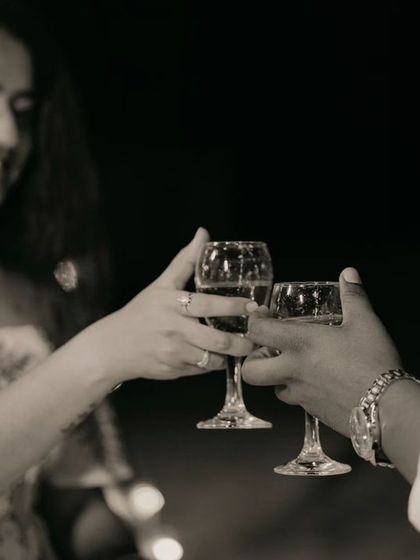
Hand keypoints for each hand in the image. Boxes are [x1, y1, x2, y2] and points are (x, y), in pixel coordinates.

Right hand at [86, 228, 254, 382]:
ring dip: (230, 356)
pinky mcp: (174, 371)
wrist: (112, 347)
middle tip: (257, 338)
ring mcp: (174, 353)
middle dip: (242, 342)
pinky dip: (213, 364)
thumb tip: (203, 233)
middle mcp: (174, 330)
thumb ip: (184, 261)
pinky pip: (201, 370)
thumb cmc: (141, 312)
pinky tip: (218, 357)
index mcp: (173, 305)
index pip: (208, 305)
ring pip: (213, 359)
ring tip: (242, 348)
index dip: (233, 307)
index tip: (252, 306)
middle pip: (217, 340)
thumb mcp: (161, 285)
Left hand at [242, 268, 401, 435]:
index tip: (264, 316)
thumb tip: (348, 274)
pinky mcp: (312, 412)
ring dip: (276, 376)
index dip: (254, 321)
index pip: (258, 332)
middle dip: (252, 359)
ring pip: (272, 388)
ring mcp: (300, 394)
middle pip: (250, 371)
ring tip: (293, 364)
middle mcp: (293, 370)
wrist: (387, 407)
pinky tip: (315, 381)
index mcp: (301, 344)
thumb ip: (353, 296)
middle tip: (267, 349)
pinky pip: (294, 401)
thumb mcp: (365, 322)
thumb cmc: (373, 362)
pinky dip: (297, 390)